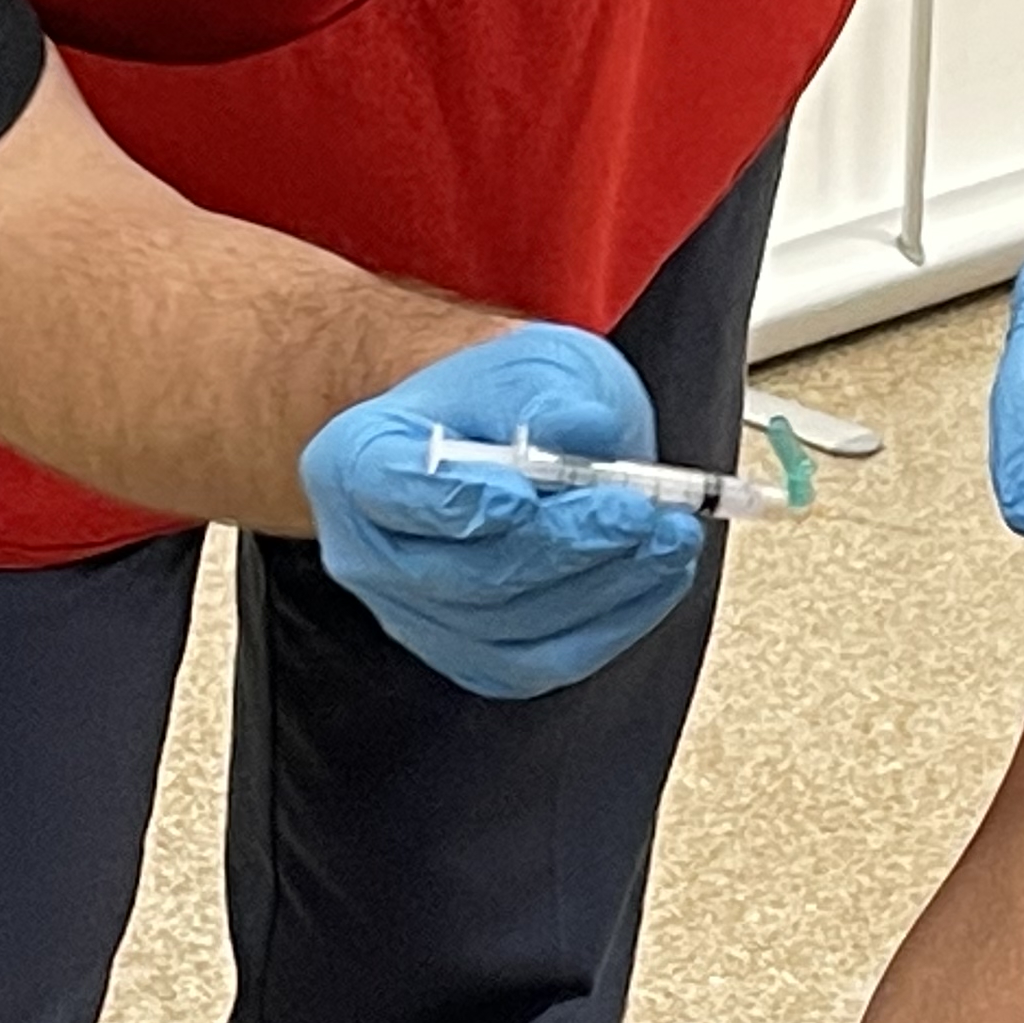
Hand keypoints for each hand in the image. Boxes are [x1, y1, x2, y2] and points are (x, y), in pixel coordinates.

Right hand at [301, 324, 700, 700]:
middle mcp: (368, 553)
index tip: (528, 495)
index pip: (390, 493)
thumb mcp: (533, 363)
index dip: (459, 502)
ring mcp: (417, 615)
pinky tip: (656, 574)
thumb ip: (551, 392)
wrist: (498, 435)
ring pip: (509, 627)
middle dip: (562, 546)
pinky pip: (544, 659)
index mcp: (355, 462)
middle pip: (460, 575)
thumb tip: (585, 430)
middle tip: (637, 512)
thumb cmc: (503, 398)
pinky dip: (612, 620)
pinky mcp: (473, 655)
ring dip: (602, 584)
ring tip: (668, 536)